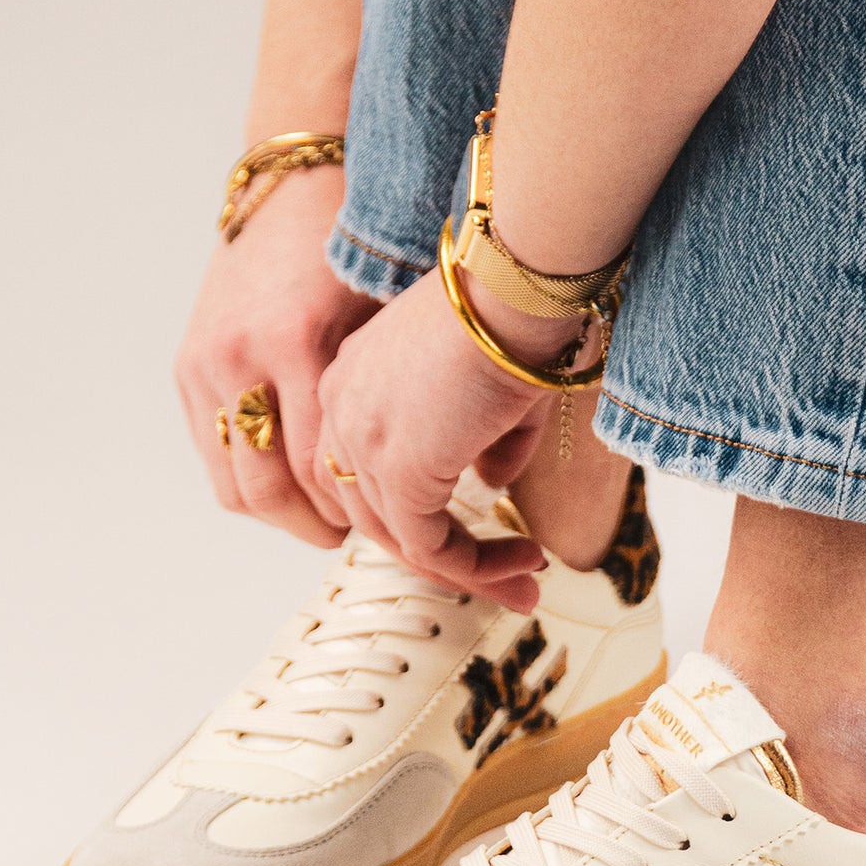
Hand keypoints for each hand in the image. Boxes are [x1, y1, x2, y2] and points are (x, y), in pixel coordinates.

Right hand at [174, 164, 379, 546]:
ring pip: (233, 482)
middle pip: (268, 489)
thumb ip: (385, 393)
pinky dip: (248, 477)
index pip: (316, 467)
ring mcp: (205, 364)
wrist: (296, 184)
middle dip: (313, 524)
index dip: (352, 508)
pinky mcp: (188, 364)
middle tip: (351, 531)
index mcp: (294, 344)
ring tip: (319, 512)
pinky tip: (287, 477)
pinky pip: (213, 450)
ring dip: (277, 511)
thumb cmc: (357, 246)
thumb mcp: (383, 317)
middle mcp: (240, 359)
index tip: (385, 521)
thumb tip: (422, 471)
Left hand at [313, 267, 578, 610]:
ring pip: (399, 537)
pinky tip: (522, 563)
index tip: (477, 527)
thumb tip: (490, 482)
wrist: (513, 288)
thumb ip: (485, 440)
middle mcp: (341, 408)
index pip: (362, 466)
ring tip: (524, 577)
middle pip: (371, 511)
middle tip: (505, 572)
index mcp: (353, 376)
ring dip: (469, 567)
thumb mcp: (492, 382)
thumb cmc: (513, 313)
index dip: (418, 509)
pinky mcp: (396, 472)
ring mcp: (361, 442)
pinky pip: (429, 546)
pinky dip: (476, 566)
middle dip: (442, 551)